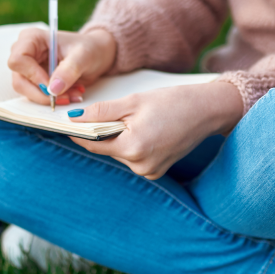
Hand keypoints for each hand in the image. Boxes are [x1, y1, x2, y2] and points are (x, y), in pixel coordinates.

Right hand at [8, 27, 116, 105]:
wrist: (95, 54)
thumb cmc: (89, 48)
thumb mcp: (83, 56)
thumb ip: (68, 70)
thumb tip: (53, 89)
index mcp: (32, 38)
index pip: (18, 60)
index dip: (33, 76)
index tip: (52, 85)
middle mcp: (25, 52)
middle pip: (19, 80)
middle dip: (43, 92)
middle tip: (66, 95)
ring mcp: (27, 68)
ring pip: (26, 91)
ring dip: (50, 98)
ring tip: (73, 93)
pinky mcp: (33, 80)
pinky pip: (36, 95)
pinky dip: (53, 99)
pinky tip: (70, 94)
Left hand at [69, 81, 242, 179]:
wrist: (207, 111)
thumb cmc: (173, 102)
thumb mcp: (133, 102)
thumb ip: (101, 112)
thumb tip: (74, 118)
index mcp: (133, 147)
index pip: (92, 143)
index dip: (79, 132)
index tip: (67, 122)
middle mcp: (140, 166)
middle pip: (106, 148)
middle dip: (103, 131)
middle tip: (115, 112)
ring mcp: (149, 171)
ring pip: (119, 152)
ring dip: (119, 137)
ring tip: (139, 119)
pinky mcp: (156, 171)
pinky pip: (133, 157)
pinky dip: (132, 143)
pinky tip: (147, 129)